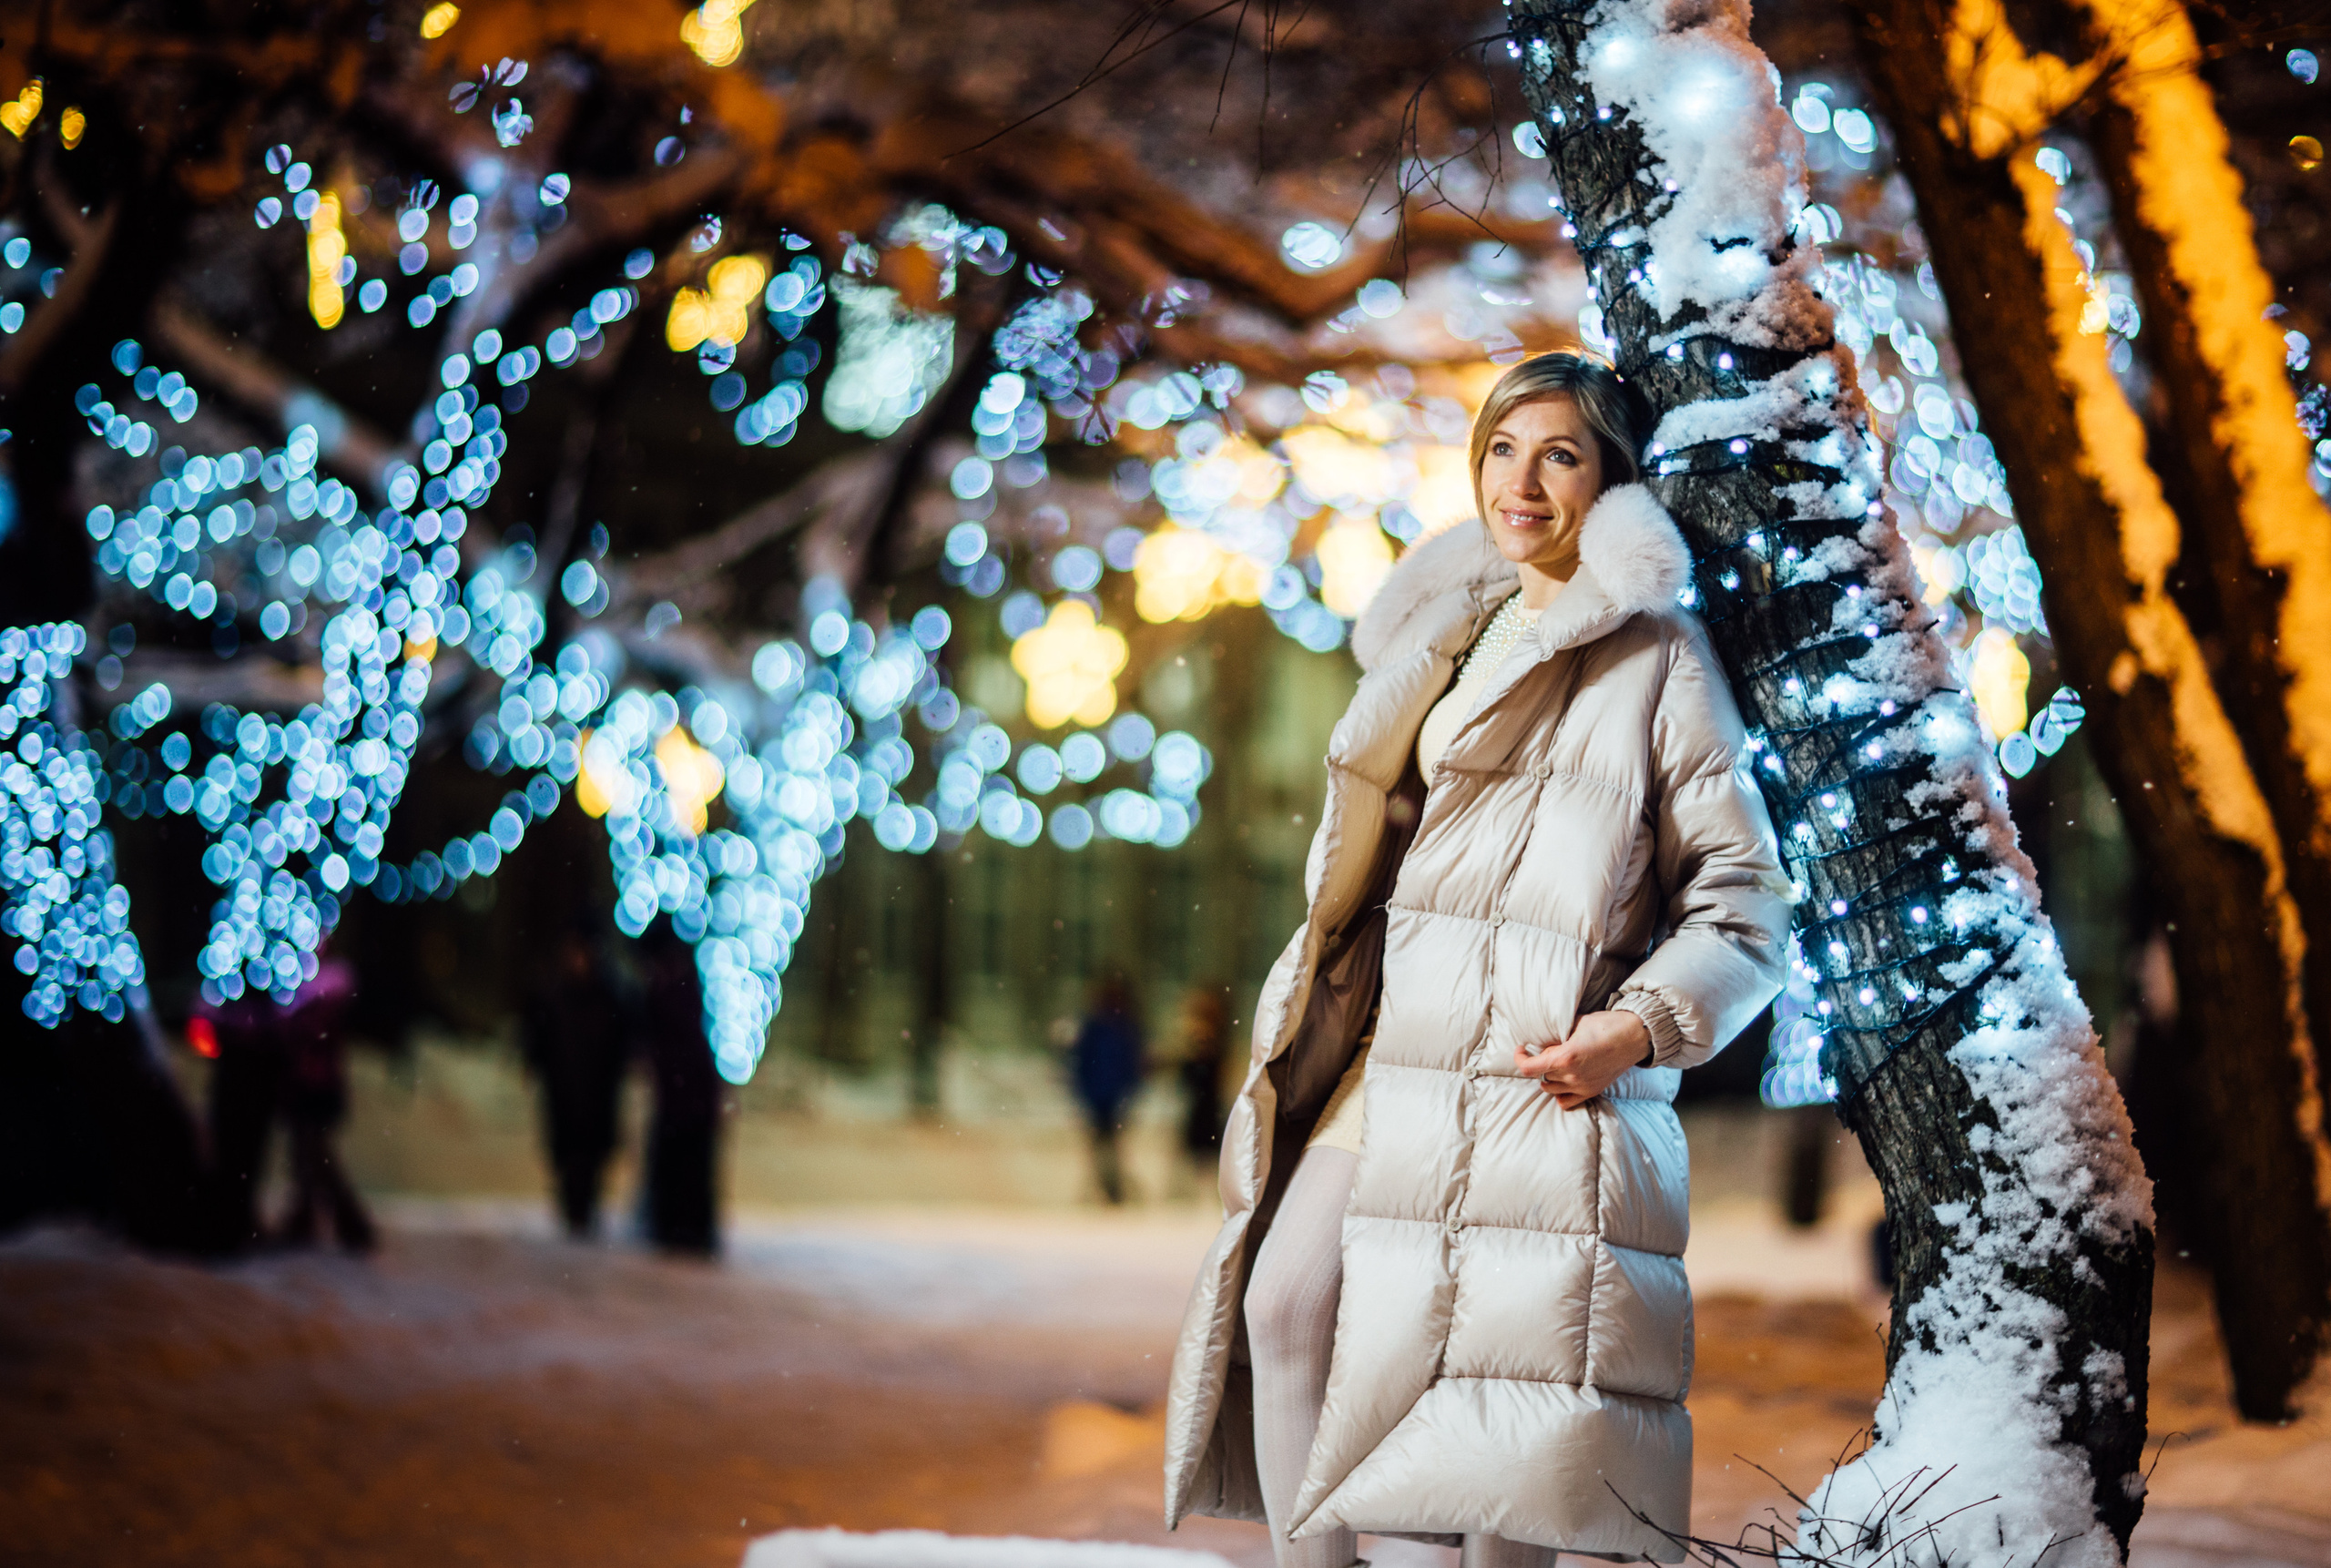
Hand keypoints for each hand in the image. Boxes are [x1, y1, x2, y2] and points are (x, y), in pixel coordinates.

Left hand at [1515, 1010, 1652, 1110]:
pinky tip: (1562, 1081)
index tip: (1520, 1049)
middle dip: (1537, 1063)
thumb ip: (1557, 1036)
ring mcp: (1583, 1086)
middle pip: (1540, 1076)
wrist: (1634, 1036)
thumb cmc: (1606, 1025)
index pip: (1529, 1068)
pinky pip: (1566, 1102)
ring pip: (1550, 1089)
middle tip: (1545, 1050)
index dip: (1519, 1058)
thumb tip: (1542, 1042)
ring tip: (1554, 1064)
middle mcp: (1572, 1076)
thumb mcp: (1576, 1023)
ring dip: (1547, 1077)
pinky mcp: (1592, 1091)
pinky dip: (1559, 1094)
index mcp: (1565, 1057)